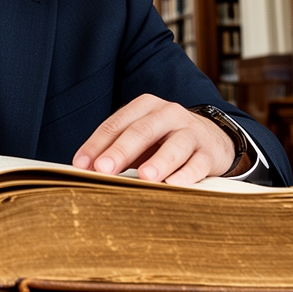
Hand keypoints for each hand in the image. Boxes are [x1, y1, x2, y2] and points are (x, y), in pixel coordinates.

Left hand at [72, 94, 242, 185]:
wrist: (211, 138)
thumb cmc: (164, 141)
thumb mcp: (140, 139)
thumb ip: (115, 149)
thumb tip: (85, 169)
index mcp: (145, 107)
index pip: (116, 124)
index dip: (96, 144)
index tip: (80, 164)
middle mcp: (168, 114)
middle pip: (142, 131)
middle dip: (120, 151)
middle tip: (103, 169)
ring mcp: (191, 131)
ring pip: (175, 145)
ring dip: (158, 162)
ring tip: (144, 177)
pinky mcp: (209, 152)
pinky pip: (198, 164)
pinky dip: (187, 175)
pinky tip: (174, 184)